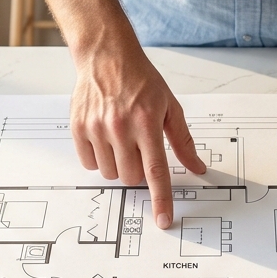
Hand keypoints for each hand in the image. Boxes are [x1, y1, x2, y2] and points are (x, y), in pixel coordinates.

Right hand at [71, 38, 206, 228]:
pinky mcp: (78, 128)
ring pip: (109, 174)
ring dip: (118, 166)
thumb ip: (183, 141)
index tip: (163, 220)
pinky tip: (104, 138)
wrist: (106, 57)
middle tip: (138, 149)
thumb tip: (198, 168)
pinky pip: (89, 164)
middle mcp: (120, 127)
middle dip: (138, 172)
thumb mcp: (169, 107)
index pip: (156, 171)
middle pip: (130, 177)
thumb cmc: (141, 81)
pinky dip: (98, 158)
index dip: (161, 199)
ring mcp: (97, 128)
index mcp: (147, 123)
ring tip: (121, 140)